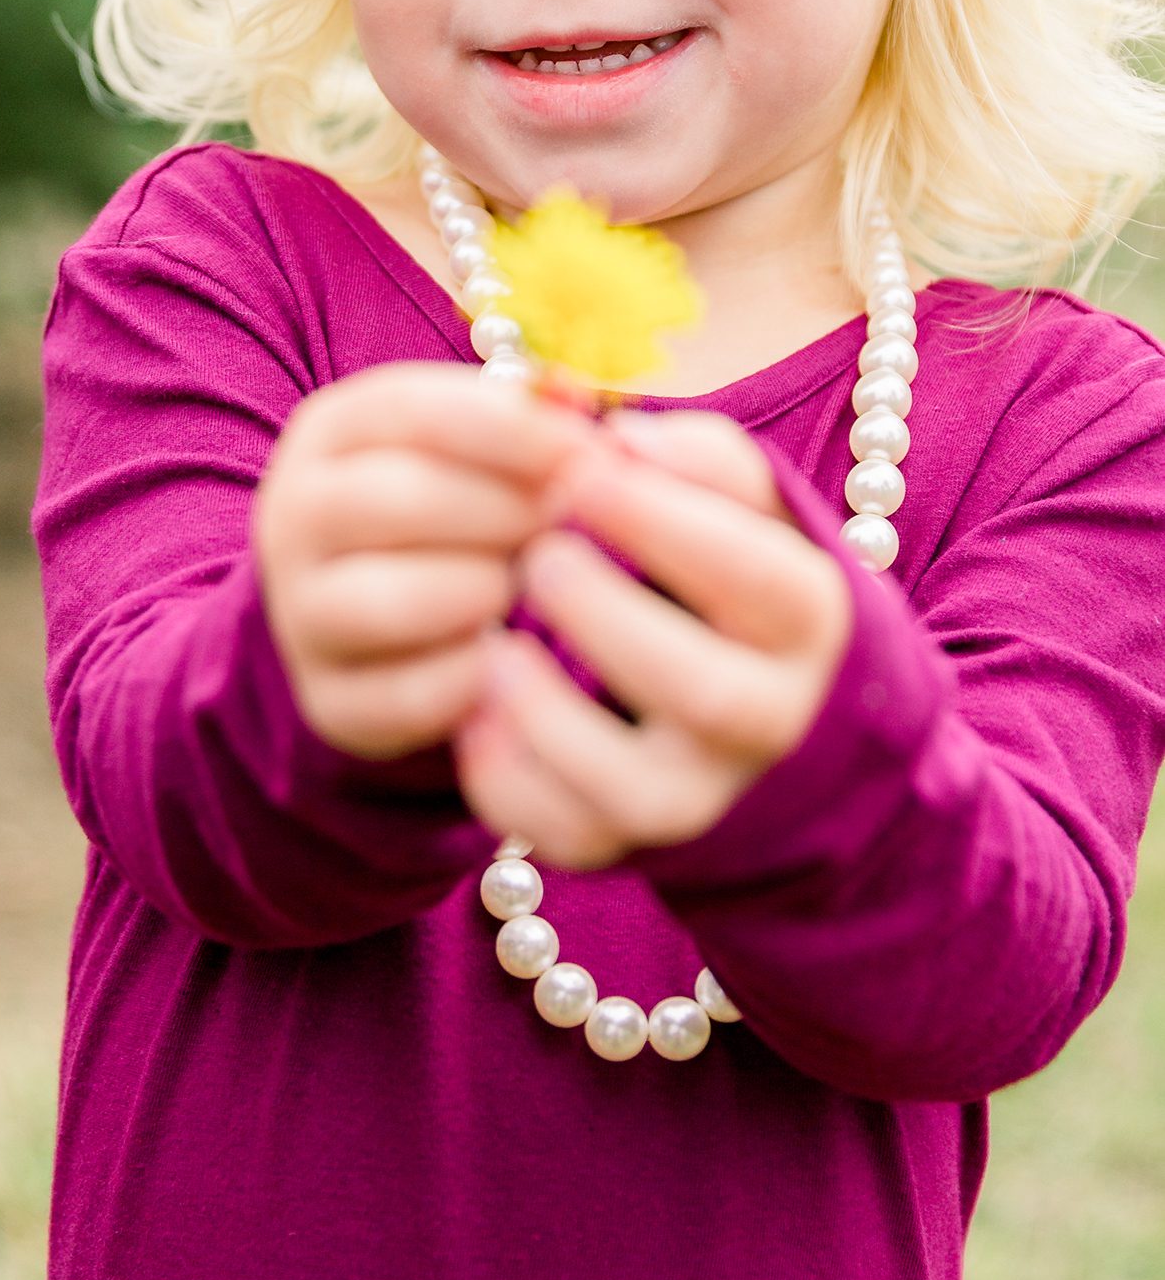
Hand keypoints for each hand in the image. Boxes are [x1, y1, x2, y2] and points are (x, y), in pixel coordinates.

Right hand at [255, 364, 586, 759]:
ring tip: (531, 584)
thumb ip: (521, 418)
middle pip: (404, 499)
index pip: (415, 410)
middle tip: (570, 523)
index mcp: (329, 432)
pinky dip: (475, 677)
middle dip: (508, 510)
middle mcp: (295, 514)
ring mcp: (300, 612)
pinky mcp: (327, 699)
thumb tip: (571, 396)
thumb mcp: (466, 444)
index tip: (588, 450)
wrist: (363, 614)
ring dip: (486, 589)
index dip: (513, 429)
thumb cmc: (445, 509)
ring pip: (396, 599)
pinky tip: (514, 655)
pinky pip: (408, 694)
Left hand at [454, 410, 851, 866]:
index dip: (667, 521)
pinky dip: (513, 786)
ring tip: (495, 647)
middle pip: (703, 690)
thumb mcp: (744, 500)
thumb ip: (699, 455)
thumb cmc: (731, 564)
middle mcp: (771, 717)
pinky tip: (474, 715)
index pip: (757, 574)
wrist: (760, 693)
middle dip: (609, 617)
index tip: (582, 470)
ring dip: (554, 719)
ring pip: (639, 791)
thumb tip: (623, 439)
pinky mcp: (634, 840)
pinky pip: (573, 837)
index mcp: (806, 617)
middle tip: (538, 556)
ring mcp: (704, 792)